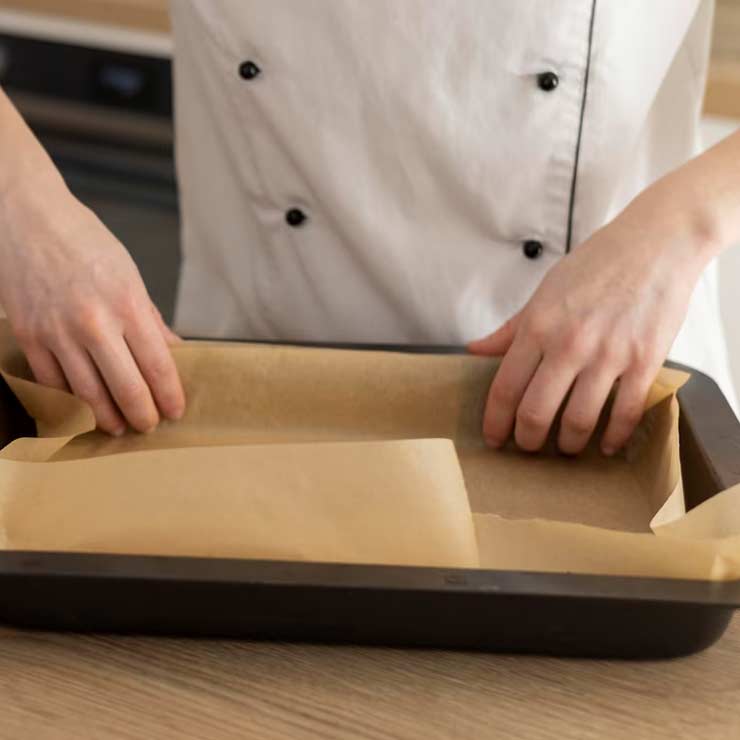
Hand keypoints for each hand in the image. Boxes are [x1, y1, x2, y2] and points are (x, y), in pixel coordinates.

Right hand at [0, 174, 185, 434]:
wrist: (25, 218)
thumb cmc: (85, 242)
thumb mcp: (130, 275)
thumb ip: (151, 320)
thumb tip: (174, 352)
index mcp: (127, 304)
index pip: (158, 365)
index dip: (170, 396)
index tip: (176, 411)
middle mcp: (94, 322)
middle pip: (126, 388)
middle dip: (142, 415)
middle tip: (150, 425)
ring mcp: (57, 332)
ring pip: (88, 395)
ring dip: (107, 418)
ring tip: (119, 427)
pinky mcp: (29, 337)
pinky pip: (53, 384)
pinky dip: (70, 403)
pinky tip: (83, 410)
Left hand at [468, 195, 712, 455]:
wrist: (655, 244)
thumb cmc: (595, 265)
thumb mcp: (543, 292)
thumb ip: (510, 329)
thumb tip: (475, 350)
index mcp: (537, 327)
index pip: (505, 388)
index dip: (495, 422)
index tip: (494, 438)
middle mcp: (568, 345)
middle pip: (536, 412)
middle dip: (527, 440)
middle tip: (527, 448)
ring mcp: (608, 355)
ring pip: (578, 420)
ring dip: (568, 444)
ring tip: (565, 447)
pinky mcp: (644, 361)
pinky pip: (625, 413)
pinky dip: (614, 436)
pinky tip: (607, 445)